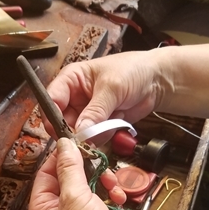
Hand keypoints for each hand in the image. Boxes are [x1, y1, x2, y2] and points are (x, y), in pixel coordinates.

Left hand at [29, 138, 182, 209]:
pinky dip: (111, 193)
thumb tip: (63, 145)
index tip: (74, 143)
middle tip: (96, 158)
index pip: (45, 174)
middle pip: (67, 177)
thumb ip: (69, 168)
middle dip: (85, 169)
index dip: (59, 157)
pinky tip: (118, 197)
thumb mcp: (75, 197)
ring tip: (110, 183)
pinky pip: (102, 196)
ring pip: (87, 185)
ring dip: (101, 180)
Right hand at [45, 51, 163, 139]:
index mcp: (71, 80)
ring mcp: (86, 113)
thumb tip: (80, 132)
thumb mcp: (112, 88)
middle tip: (88, 137)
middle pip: (61, 121)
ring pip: (78, 133)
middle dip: (74, 131)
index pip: (51, 100)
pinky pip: (94, 138)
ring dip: (93, 134)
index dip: (53, 116)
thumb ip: (95, 111)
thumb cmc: (132, 71)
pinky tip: (117, 122)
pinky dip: (104, 136)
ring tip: (112, 120)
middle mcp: (74, 97)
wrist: (156, 80)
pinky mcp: (98, 125)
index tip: (62, 132)